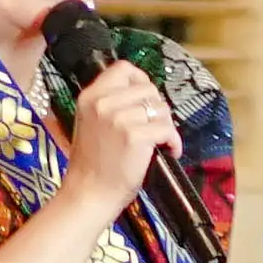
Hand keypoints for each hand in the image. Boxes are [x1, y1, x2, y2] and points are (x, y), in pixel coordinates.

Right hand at [63, 63, 174, 219]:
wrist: (88, 194)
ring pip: (161, 108)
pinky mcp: (135, 136)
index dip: (141, 80)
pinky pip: (167, 129)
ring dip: (167, 124)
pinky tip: (169, 151)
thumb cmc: (92, 164)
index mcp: (90, 96)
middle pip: (148, 88)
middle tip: (156, 125)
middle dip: (157, 107)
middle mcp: (103, 103)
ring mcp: (119, 118)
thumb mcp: (90, 123)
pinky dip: (173, 141)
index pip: (123, 68)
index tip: (147, 98)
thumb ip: (109, 104)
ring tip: (161, 140)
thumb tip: (142, 94)